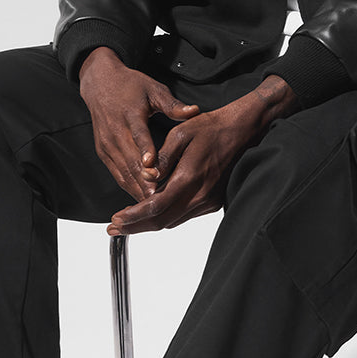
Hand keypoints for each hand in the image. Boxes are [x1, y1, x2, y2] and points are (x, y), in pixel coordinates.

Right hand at [78, 47, 198, 198]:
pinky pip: (116, 173)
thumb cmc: (131, 86)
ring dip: (136, 188)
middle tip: (160, 198)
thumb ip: (173, 104)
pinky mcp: (103, 152)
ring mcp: (107, 144)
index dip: (145, 152)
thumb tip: (194, 111)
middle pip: (130, 160)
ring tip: (153, 204)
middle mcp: (115, 131)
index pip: (138, 135)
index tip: (152, 169)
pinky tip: (141, 199)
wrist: (100, 83)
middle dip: (144, 181)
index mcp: (130, 114)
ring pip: (122, 171)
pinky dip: (128, 186)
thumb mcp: (154, 89)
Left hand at [107, 75, 298, 233]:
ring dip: (149, 224)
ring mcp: (209, 201)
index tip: (117, 219)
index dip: (134, 216)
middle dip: (136, 227)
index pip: (156, 206)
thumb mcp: (181, 134)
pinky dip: (165, 216)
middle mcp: (201, 195)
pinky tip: (152, 212)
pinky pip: (184, 215)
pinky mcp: (213, 202)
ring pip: (173, 221)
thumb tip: (146, 175)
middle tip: (114, 228)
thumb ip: (162, 158)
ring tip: (128, 223)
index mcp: (190, 177)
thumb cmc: (212, 128)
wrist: (242, 131)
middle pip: (162, 221)